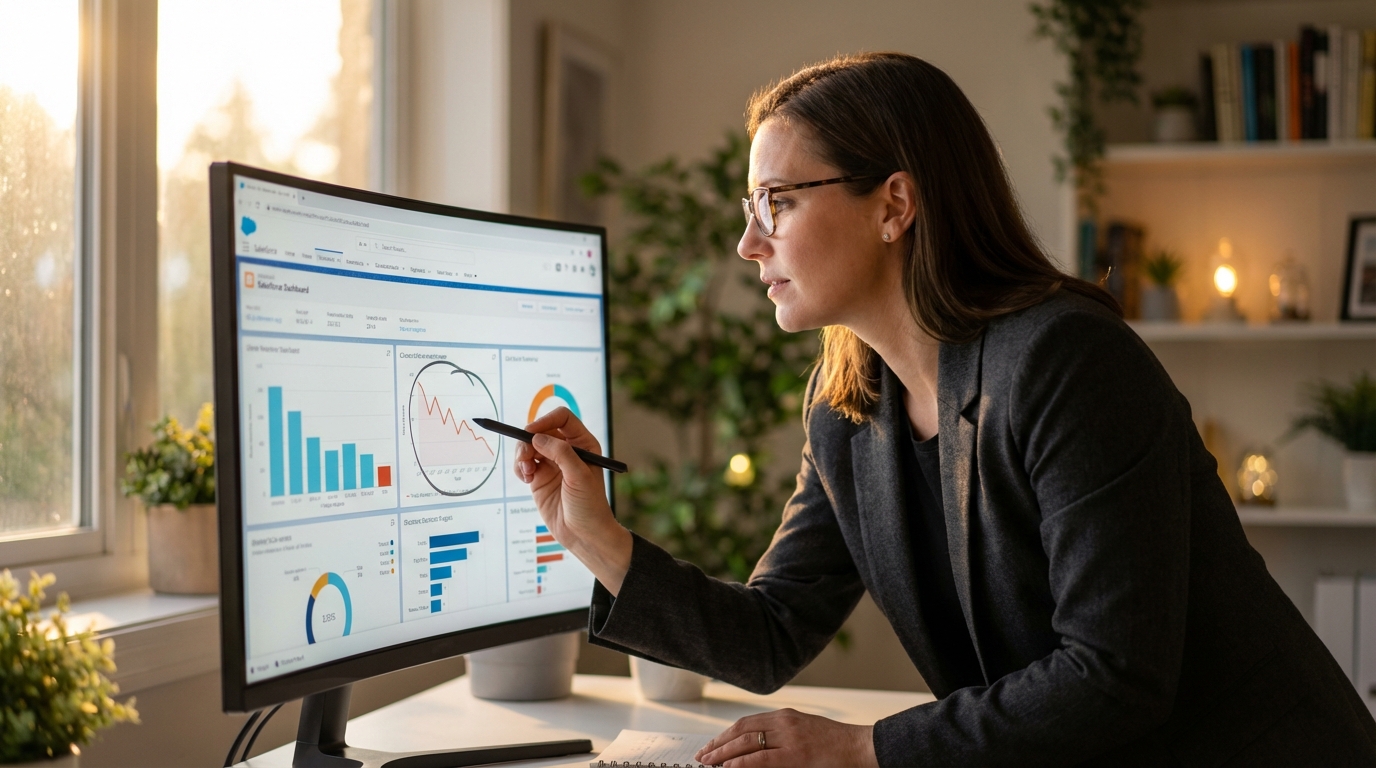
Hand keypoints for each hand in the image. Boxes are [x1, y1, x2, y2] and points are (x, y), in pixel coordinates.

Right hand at [514, 407, 631, 593]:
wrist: (583, 535)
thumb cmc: (590, 506)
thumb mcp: (579, 477)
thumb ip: (561, 454)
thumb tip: (538, 437)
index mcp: (583, 444)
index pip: (562, 419)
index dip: (545, 421)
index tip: (531, 433)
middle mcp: (567, 450)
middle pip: (541, 430)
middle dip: (528, 441)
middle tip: (524, 458)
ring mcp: (551, 463)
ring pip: (528, 446)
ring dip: (521, 455)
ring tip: (526, 473)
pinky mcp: (539, 477)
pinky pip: (523, 463)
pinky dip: (519, 468)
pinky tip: (526, 480)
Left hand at [695, 709, 876, 766]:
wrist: (859, 746)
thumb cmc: (834, 744)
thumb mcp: (804, 731)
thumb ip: (780, 736)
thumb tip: (753, 749)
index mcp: (784, 715)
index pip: (745, 722)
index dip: (724, 734)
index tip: (711, 745)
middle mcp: (784, 721)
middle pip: (741, 729)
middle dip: (718, 744)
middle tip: (702, 756)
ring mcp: (789, 736)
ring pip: (747, 742)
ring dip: (723, 753)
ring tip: (709, 762)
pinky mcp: (796, 754)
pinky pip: (761, 758)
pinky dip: (741, 763)